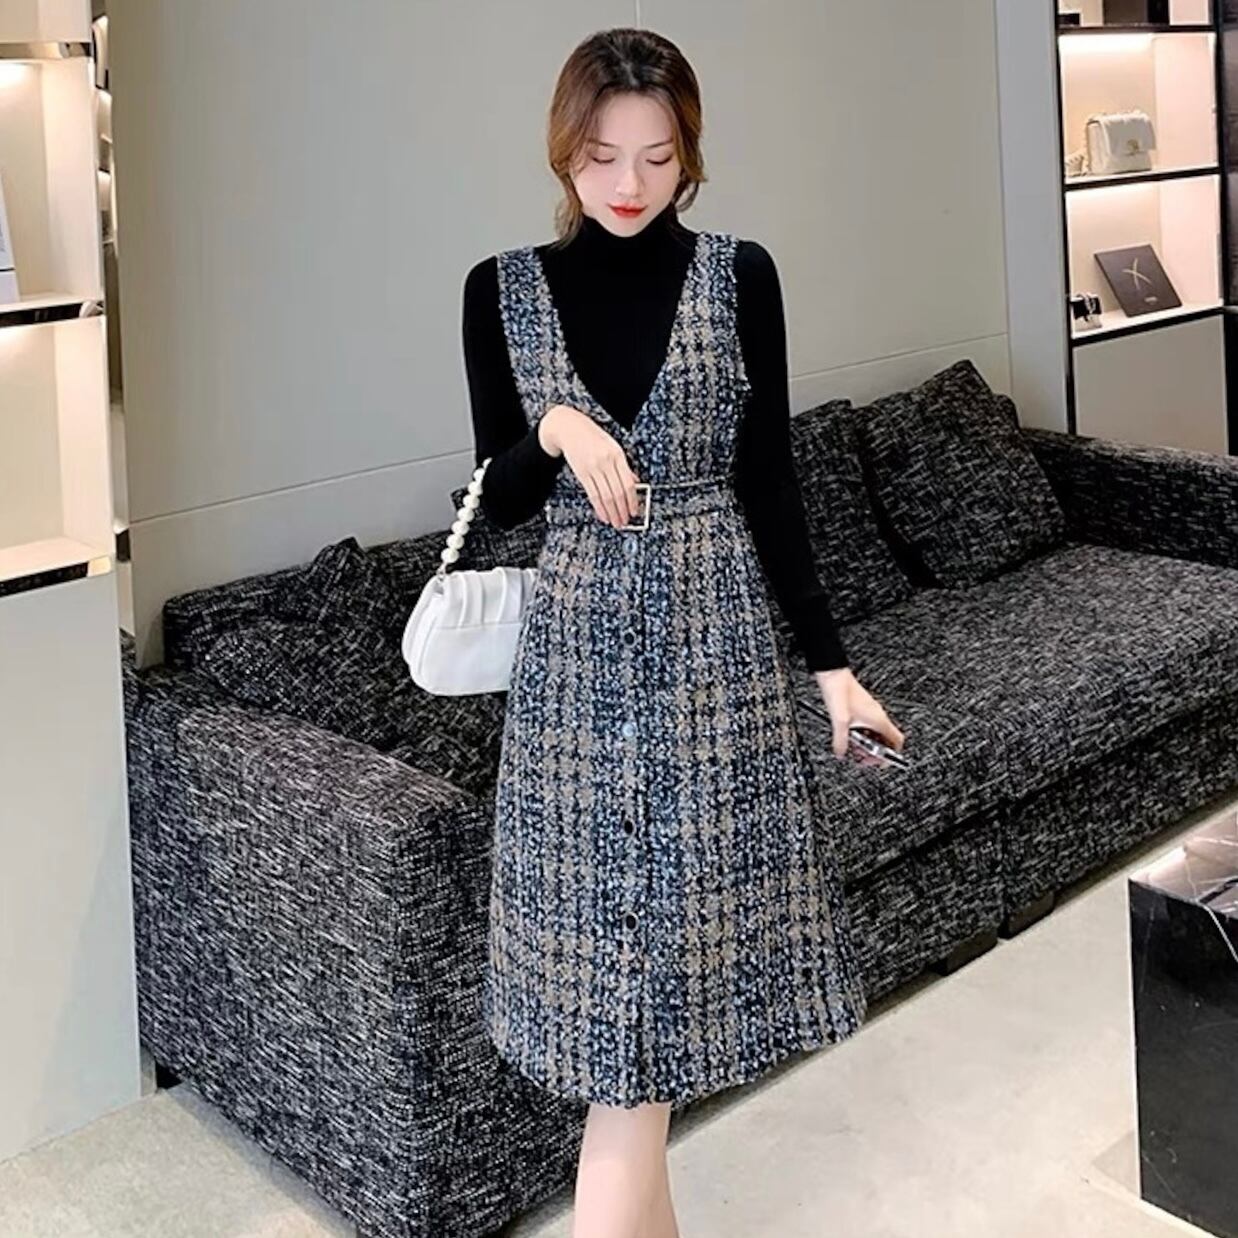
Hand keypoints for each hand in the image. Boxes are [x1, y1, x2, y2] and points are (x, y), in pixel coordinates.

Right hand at [539, 403, 642, 527]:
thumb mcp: (613, 446)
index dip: (633, 500)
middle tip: (625, 521)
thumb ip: (623, 465)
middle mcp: (606, 462)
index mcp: (617, 454)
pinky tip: (603, 515)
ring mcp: (593, 468)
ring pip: (606, 496)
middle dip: (623, 510)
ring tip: (616, 522)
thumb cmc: (592, 435)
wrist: (569, 427)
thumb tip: (634, 482)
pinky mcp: (582, 473)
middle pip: (618, 492)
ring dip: (612, 512)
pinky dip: (599, 507)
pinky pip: (593, 494)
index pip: (628, 483)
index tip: (635, 511)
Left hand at [814, 666, 905, 759]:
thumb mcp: (839, 721)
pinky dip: (863, 734)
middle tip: (863, 758)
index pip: (897, 741)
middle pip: (887, 740)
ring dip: (868, 744)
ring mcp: (871, 711)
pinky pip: (869, 726)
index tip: (880, 762)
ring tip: (855, 749)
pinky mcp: (863, 707)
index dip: (892, 755)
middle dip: (876, 752)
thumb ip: (841, 741)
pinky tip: (851, 737)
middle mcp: (878, 715)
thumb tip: (840, 753)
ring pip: (877, 733)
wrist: (833, 673)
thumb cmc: (840, 692)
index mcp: (879, 719)